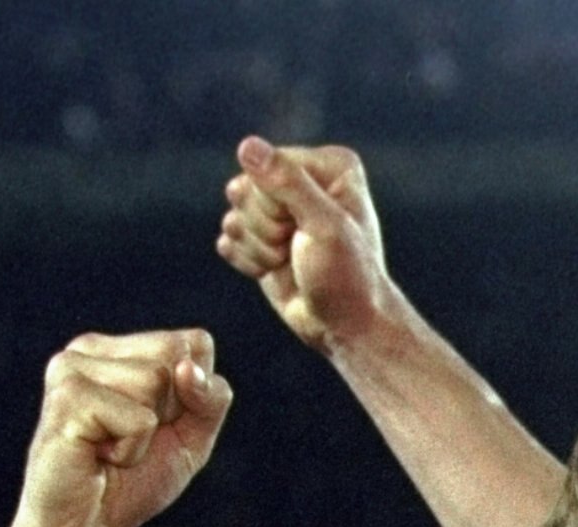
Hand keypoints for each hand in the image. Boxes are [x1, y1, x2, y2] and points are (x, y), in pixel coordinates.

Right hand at [0, 330, 233, 526]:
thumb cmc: (132, 482)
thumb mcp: (192, 439)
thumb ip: (210, 398)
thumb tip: (187, 368)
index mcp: (117, 349)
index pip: (194, 344)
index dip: (193, 397)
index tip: (155, 427)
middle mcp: (88, 348)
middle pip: (176, 359)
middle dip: (170, 415)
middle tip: (127, 442)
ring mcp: (71, 368)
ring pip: (156, 382)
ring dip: (145, 435)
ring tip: (110, 450)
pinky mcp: (67, 399)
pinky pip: (138, 420)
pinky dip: (130, 451)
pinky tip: (98, 457)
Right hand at [219, 138, 400, 357]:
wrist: (346, 328)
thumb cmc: (348, 278)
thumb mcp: (325, 227)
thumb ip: (287, 184)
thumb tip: (248, 146)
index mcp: (327, 167)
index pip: (266, 166)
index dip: (275, 205)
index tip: (306, 232)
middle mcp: (302, 181)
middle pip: (244, 188)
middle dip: (265, 227)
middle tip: (297, 249)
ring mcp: (279, 210)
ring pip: (234, 215)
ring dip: (258, 247)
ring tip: (290, 261)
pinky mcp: (262, 237)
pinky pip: (229, 237)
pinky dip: (247, 260)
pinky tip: (275, 271)